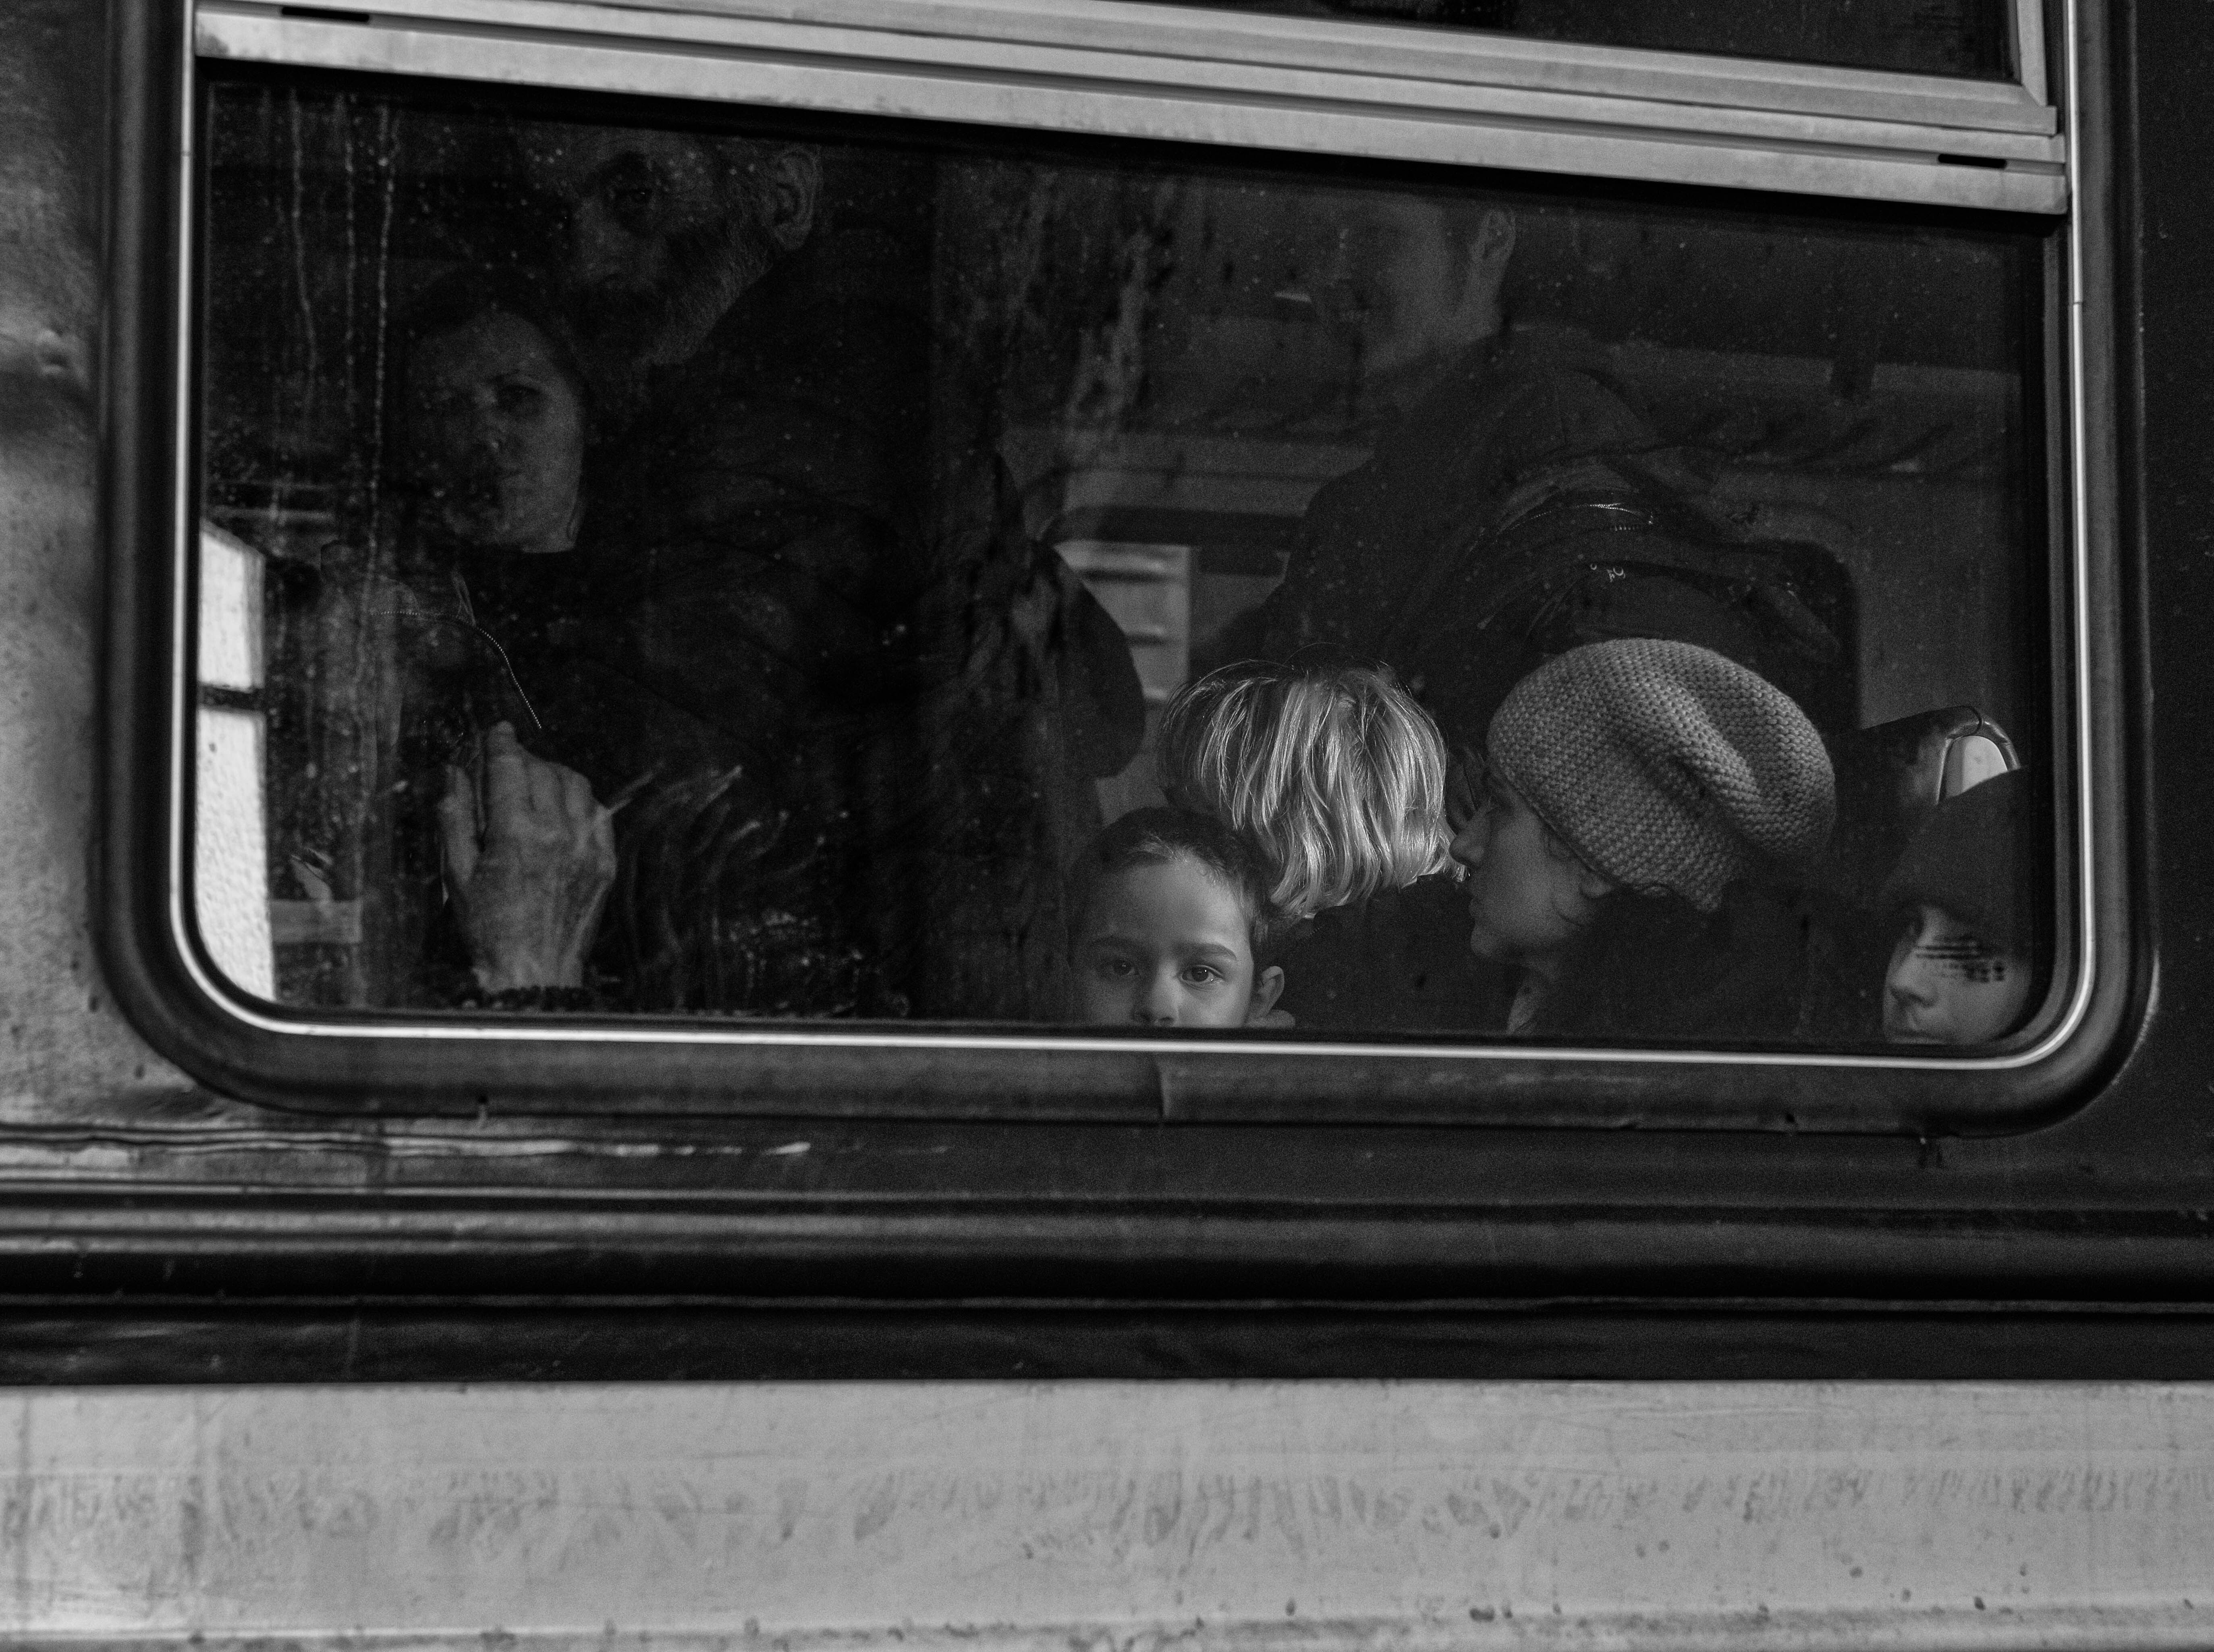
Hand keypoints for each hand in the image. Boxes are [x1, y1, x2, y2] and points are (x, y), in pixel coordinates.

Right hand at [438, 722, 615, 991]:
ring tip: (536, 779)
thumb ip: (456, 818)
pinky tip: (564, 806)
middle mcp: (558, 834)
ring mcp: (588, 848)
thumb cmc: (489, 929)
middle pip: (544, 770)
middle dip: (524, 757)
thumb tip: (454, 773)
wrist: (533, 972)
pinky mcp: (605, 863)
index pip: (511, 767)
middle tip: (508, 760)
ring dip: (554, 773)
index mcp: (517, 834)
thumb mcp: (458, 874)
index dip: (501, 743)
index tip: (497, 731)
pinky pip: (600, 813)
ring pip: (577, 785)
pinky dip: (581, 800)